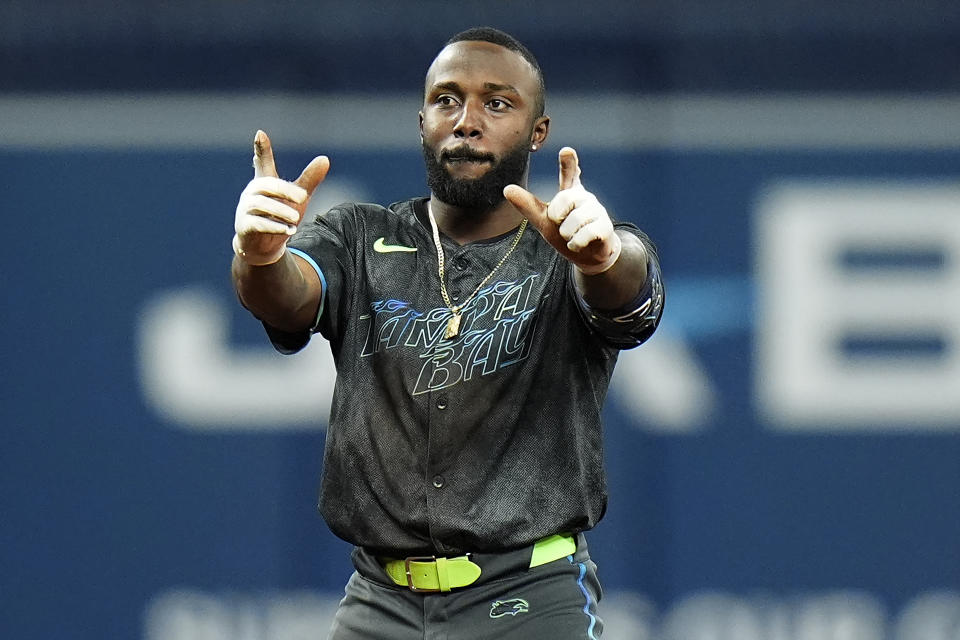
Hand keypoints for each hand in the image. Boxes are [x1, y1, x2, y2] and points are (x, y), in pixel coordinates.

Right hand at [233, 130, 329, 265]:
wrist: (264, 247)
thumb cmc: (281, 216)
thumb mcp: (298, 198)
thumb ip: (309, 180)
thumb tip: (325, 158)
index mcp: (265, 182)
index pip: (263, 162)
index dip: (262, 149)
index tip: (260, 133)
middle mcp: (252, 193)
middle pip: (267, 185)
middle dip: (285, 190)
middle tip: (303, 198)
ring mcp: (246, 209)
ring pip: (262, 205)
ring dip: (280, 211)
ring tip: (296, 220)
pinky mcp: (244, 226)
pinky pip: (257, 224)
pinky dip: (274, 226)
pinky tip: (289, 230)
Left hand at [504, 147, 620, 274]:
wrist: (587, 256)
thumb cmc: (565, 234)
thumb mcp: (543, 220)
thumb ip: (527, 205)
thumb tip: (507, 189)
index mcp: (570, 192)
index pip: (569, 174)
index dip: (568, 163)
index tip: (566, 151)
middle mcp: (585, 197)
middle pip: (564, 199)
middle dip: (557, 217)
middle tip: (561, 224)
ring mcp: (597, 210)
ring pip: (574, 221)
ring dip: (567, 235)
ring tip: (572, 236)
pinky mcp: (605, 226)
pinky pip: (584, 235)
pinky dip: (576, 244)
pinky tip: (579, 244)